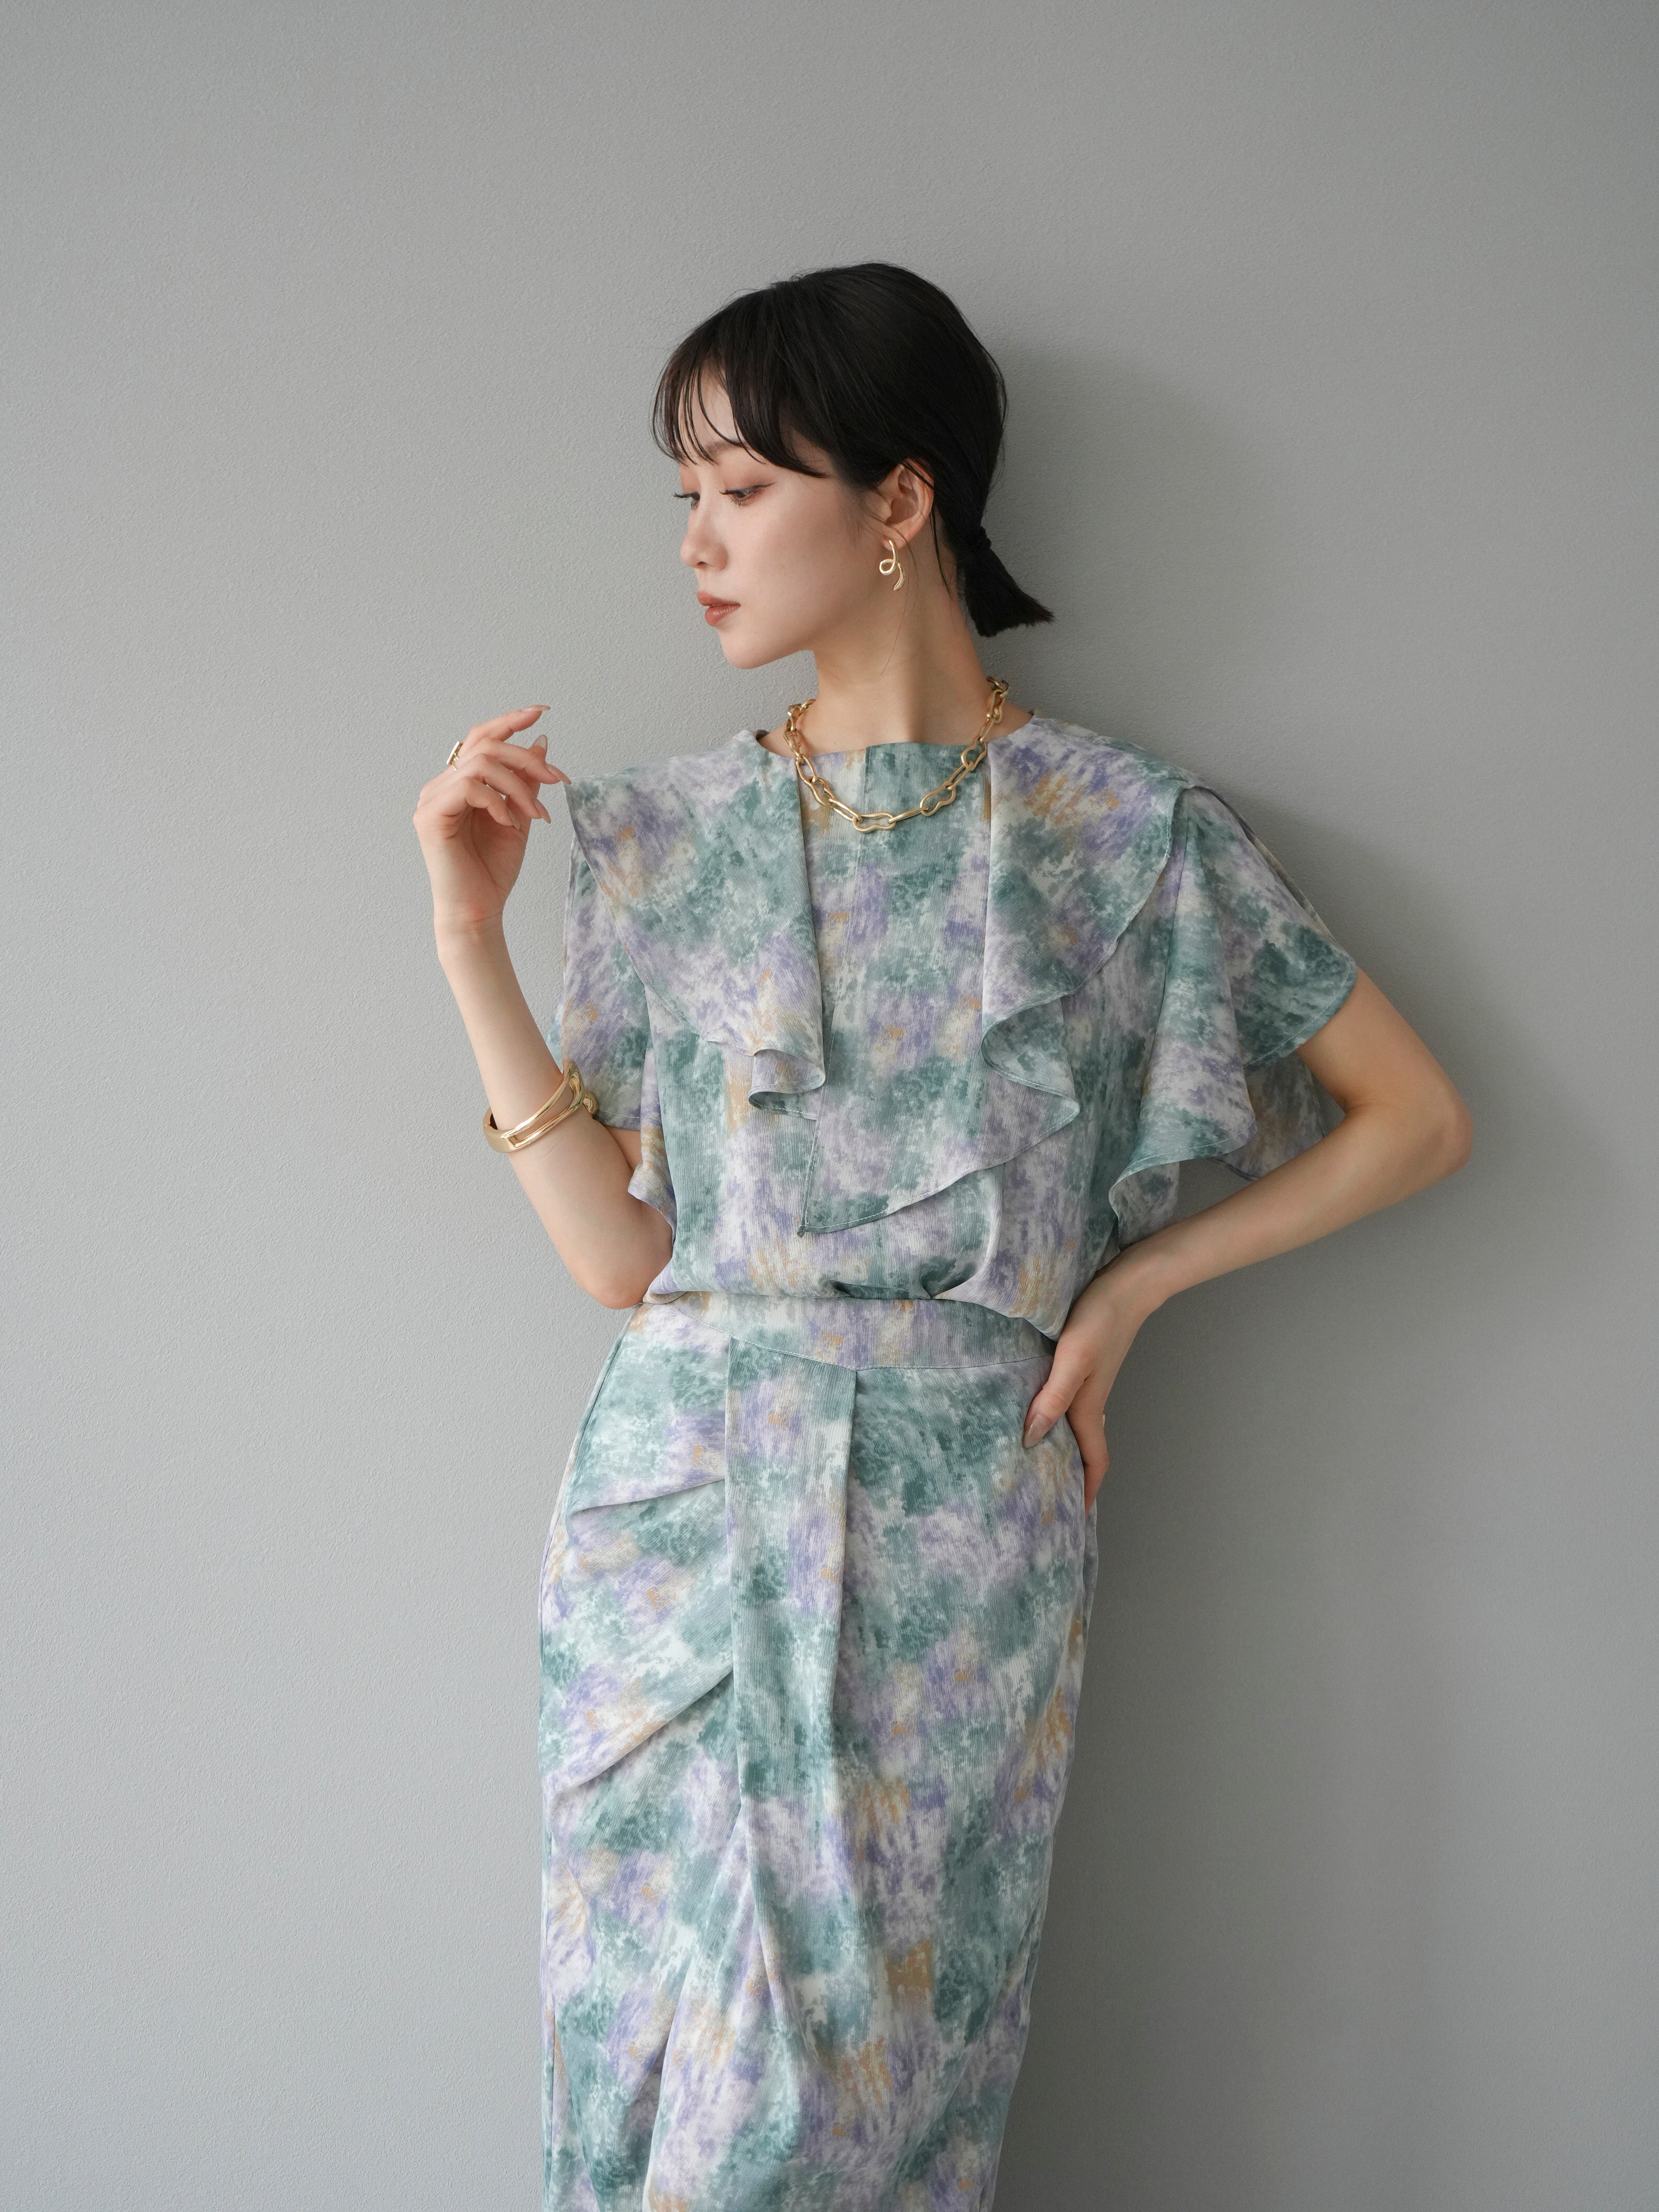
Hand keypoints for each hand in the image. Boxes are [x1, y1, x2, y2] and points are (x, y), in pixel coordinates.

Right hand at [413, 706, 568, 937]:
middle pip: (484, 745)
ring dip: (519, 785)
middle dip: (526, 758)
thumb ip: (526, 780)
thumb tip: (541, 741)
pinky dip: (498, 801)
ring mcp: (431, 800)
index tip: (541, 710)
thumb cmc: (494, 869)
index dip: (509, 720)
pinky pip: (469, 787)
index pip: (480, 739)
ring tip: (537, 813)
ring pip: (481, 764)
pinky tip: (510, 822)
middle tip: (557, 778)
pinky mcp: (430, 816)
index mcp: (458, 784)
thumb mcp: (520, 816)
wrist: (479, 910)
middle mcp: (440, 786)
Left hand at [1022, 1262, 1158, 1510]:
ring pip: (1077, 1426)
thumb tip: (1030, 1439)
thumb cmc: (1100, 1319)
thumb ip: (1052, 1398)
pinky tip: (1039, 1409)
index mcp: (1089, 1406)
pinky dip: (1057, 1417)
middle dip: (1072, 1476)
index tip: (1076, 1517)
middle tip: (1049, 1496)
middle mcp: (1091, 1400)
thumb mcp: (1072, 1360)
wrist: (1127, 1284)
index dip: (1087, 1490)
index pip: (1093, 1460)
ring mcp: (1090, 1382)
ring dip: (1063, 1446)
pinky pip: (1070, 1403)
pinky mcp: (1085, 1364)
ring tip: (1039, 1461)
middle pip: (1085, 1449)